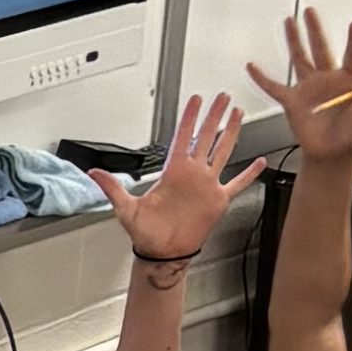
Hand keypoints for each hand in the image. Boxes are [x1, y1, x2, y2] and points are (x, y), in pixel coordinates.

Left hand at [91, 82, 264, 278]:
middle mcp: (192, 174)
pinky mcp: (218, 200)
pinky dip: (249, 174)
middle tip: (222, 97)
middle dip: (214, 116)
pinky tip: (258, 162)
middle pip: (206, 137)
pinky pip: (237, 183)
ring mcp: (206, 185)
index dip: (190, 118)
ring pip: (222, 152)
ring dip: (230, 133)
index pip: (183, 137)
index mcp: (173, 171)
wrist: (163, 252)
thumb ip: (112, 188)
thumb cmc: (145, 232)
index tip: (196, 100)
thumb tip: (93, 173)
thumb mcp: (125, 208)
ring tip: (237, 114)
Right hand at [247, 8, 351, 171]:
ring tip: (289, 22)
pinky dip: (262, 78)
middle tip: (310, 11)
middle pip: (320, 48)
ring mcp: (309, 89)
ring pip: (300, 59)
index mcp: (348, 81)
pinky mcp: (293, 102)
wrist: (332, 154)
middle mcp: (327, 80)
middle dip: (315, 29)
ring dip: (294, 40)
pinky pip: (275, 87)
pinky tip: (252, 67)